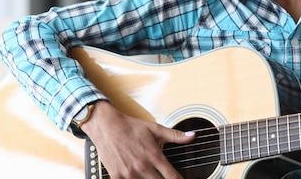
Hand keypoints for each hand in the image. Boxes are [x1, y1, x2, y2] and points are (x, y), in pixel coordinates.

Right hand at [80, 100, 195, 178]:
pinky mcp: (117, 176)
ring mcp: (129, 173)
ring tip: (152, 176)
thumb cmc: (131, 127)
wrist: (106, 126)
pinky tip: (139, 178)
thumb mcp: (155, 129)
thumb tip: (193, 136)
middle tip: (166, 178)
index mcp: (153, 155)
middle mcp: (142, 166)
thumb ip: (175, 135)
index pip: (171, 176)